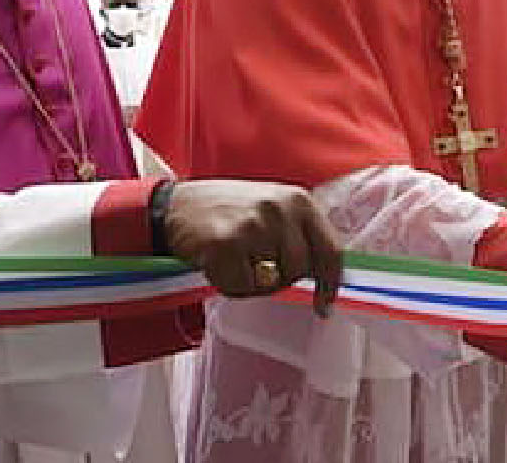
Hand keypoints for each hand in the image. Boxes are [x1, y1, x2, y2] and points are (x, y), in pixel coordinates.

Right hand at [162, 180, 343, 312]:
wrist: (175, 204)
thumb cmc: (227, 211)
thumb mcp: (273, 209)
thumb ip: (298, 235)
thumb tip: (321, 276)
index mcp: (299, 200)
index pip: (330, 250)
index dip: (329, 284)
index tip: (324, 306)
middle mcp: (280, 208)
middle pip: (299, 270)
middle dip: (278, 278)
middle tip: (253, 265)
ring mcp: (253, 224)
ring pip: (270, 282)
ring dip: (250, 282)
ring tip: (233, 258)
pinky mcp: (226, 243)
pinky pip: (241, 286)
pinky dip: (227, 283)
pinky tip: (216, 262)